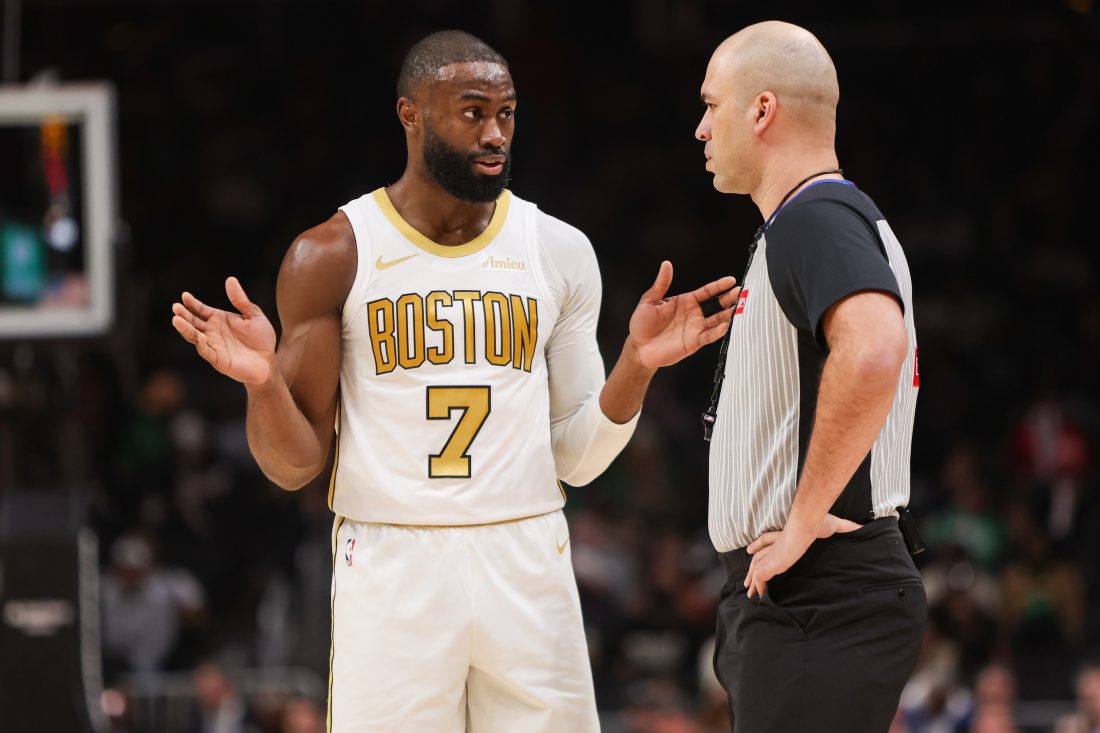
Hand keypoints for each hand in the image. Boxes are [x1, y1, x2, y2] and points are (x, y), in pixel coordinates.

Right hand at [171, 276, 276, 384]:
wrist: (269, 361)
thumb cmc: (261, 338)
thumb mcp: (253, 315)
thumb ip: (240, 300)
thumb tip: (230, 279)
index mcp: (219, 319)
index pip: (201, 310)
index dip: (192, 303)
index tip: (184, 295)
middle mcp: (212, 332)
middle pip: (193, 322)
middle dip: (183, 315)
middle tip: (176, 307)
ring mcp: (213, 345)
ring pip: (194, 336)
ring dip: (185, 329)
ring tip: (177, 320)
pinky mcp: (218, 359)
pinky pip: (206, 351)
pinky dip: (201, 344)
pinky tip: (199, 336)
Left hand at [628, 261, 738, 368]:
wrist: (638, 347)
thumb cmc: (641, 323)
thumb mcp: (649, 300)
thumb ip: (661, 284)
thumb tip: (666, 264)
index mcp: (685, 301)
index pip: (707, 292)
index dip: (719, 286)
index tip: (731, 280)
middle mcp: (694, 314)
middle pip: (717, 305)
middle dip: (730, 298)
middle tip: (742, 292)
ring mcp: (695, 328)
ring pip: (718, 320)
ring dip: (729, 314)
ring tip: (741, 307)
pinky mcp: (694, 342)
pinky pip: (710, 336)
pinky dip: (719, 331)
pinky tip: (726, 325)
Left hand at [743, 513, 860, 597]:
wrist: (809, 522)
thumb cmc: (820, 521)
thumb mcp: (835, 525)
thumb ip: (847, 528)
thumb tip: (863, 528)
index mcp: (787, 534)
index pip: (768, 539)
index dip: (759, 544)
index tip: (750, 549)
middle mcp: (777, 544)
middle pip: (758, 556)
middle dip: (752, 568)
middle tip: (748, 581)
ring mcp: (774, 553)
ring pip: (756, 567)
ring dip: (753, 580)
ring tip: (750, 593)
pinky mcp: (773, 562)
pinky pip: (761, 576)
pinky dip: (759, 586)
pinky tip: (759, 595)